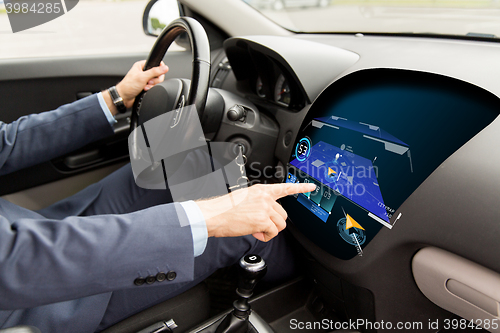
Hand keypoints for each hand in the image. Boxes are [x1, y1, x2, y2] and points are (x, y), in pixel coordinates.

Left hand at [103, 60, 168, 113]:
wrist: (124, 97)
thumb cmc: (128, 86)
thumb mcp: (142, 77)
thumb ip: (154, 72)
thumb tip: (165, 68)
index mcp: (141, 65)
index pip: (156, 63)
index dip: (160, 68)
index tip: (160, 73)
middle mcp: (143, 71)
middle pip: (158, 73)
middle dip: (155, 80)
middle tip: (149, 82)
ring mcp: (145, 79)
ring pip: (156, 81)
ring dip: (152, 85)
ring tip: (145, 86)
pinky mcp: (146, 85)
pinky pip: (153, 86)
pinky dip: (150, 88)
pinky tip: (145, 89)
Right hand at [195, 183, 315, 241]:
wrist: (215, 215)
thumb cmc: (224, 209)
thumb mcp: (244, 198)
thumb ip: (259, 203)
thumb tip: (265, 215)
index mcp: (261, 190)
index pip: (285, 187)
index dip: (300, 187)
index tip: (312, 187)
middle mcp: (265, 197)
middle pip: (283, 214)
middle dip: (274, 223)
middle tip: (260, 225)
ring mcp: (265, 208)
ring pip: (280, 225)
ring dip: (270, 230)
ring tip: (256, 229)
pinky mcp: (263, 221)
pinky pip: (273, 232)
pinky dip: (265, 236)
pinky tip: (255, 232)